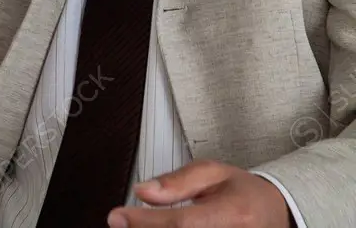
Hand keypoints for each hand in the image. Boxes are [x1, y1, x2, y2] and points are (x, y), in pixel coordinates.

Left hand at [106, 159, 292, 227]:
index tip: (117, 217)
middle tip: (125, 222)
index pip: (182, 223)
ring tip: (142, 224)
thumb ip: (176, 182)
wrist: (279, 215)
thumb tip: (142, 191)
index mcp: (235, 214)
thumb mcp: (214, 173)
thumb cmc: (245, 194)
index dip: (145, 222)